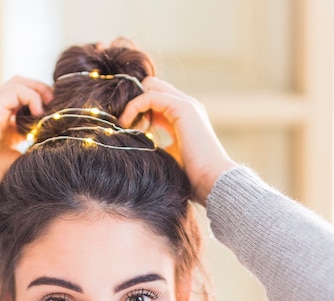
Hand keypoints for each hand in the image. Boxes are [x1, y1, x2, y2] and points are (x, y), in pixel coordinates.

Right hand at [0, 76, 52, 208]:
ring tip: (49, 103)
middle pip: (20, 87)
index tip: (56, 115)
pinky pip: (14, 90)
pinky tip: (39, 112)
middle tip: (55, 104)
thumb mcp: (19, 162)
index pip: (24, 102)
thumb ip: (31, 151)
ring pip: (17, 83)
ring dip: (37, 88)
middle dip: (41, 90)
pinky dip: (31, 95)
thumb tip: (52, 145)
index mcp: (5, 128)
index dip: (42, 103)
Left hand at [120, 77, 235, 204]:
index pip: (155, 101)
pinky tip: (127, 124)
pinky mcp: (183, 107)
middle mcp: (187, 107)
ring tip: (123, 125)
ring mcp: (187, 104)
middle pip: (152, 87)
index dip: (137, 110)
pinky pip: (149, 96)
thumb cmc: (190, 178)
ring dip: (132, 103)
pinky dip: (134, 106)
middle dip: (133, 101)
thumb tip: (136, 147)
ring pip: (150, 86)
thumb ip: (156, 147)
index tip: (124, 129)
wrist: (211, 181)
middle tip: (122, 124)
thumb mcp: (168, 158)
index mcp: (183, 118)